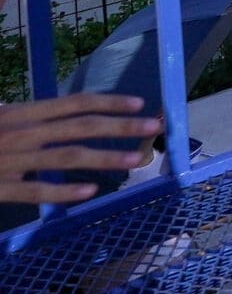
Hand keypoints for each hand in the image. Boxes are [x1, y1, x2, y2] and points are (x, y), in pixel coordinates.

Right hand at [0, 95, 161, 203]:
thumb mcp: (0, 119)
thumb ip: (29, 118)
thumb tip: (63, 114)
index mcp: (22, 114)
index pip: (74, 103)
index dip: (108, 103)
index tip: (139, 103)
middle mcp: (23, 134)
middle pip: (80, 127)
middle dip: (120, 126)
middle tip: (154, 126)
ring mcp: (12, 161)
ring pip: (67, 157)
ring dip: (105, 157)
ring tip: (136, 158)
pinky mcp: (1, 188)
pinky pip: (37, 191)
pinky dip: (64, 191)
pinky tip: (91, 191)